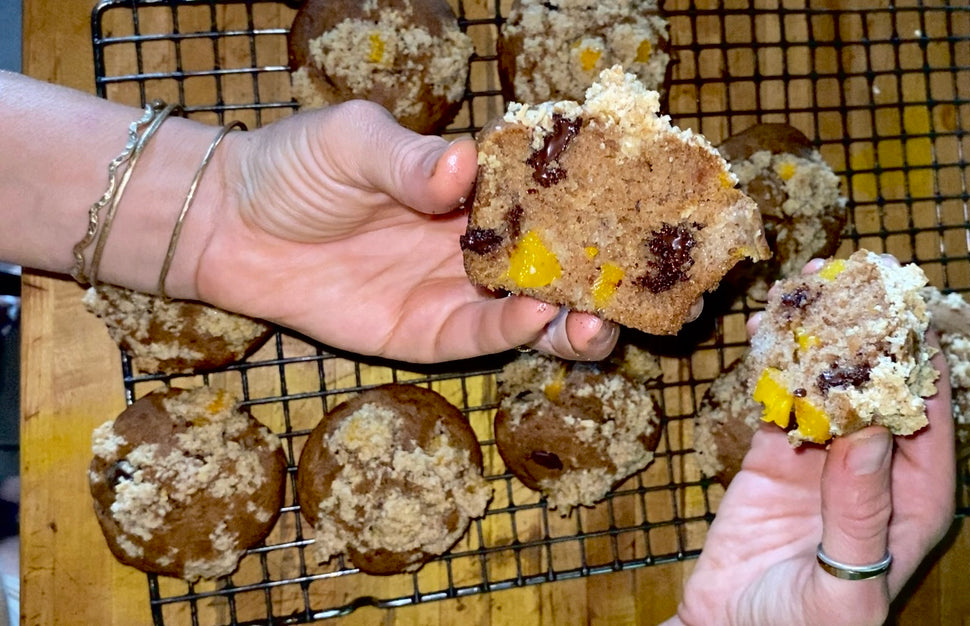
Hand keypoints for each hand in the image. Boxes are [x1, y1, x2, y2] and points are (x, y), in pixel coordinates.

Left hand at [189, 100, 617, 362]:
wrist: (230, 226)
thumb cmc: (296, 166)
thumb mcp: (352, 142)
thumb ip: (410, 159)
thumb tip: (465, 167)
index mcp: (474, 189)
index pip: (547, 197)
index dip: (592, 205)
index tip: (637, 207)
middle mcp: (477, 242)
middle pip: (554, 263)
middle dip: (596, 276)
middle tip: (633, 282)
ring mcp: (455, 291)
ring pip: (531, 312)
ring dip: (569, 318)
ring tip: (598, 317)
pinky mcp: (426, 333)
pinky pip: (479, 338)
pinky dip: (511, 333)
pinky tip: (536, 320)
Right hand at [672, 258, 956, 625]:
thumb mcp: (845, 583)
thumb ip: (861, 509)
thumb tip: (871, 426)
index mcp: (913, 500)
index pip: (928, 417)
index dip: (918, 358)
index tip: (903, 306)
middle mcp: (874, 469)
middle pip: (876, 386)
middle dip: (862, 333)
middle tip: (845, 279)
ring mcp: (822, 459)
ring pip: (825, 384)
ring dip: (813, 338)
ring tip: (799, 290)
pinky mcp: (773, 457)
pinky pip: (778, 400)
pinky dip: (770, 364)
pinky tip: (764, 331)